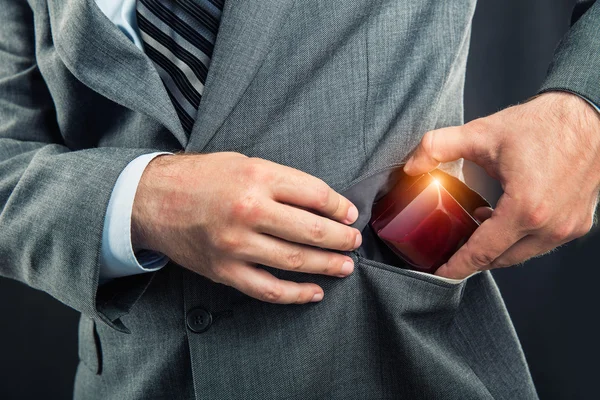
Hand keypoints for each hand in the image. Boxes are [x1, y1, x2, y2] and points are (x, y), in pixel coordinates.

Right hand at [131, 152, 361, 303]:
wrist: (152, 199)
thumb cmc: (201, 178)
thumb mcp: (244, 163)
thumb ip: (282, 182)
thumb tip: (322, 204)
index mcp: (256, 177)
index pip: (314, 195)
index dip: (339, 207)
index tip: (350, 214)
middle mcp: (248, 211)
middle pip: (311, 230)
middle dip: (341, 239)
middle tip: (354, 242)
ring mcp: (235, 245)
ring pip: (295, 262)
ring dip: (327, 266)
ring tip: (345, 265)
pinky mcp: (223, 270)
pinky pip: (267, 289)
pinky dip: (295, 294)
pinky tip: (313, 292)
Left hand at [404, 91, 599, 278]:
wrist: (590, 114)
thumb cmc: (543, 123)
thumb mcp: (482, 132)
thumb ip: (438, 147)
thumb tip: (412, 166)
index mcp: (525, 209)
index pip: (482, 253)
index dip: (456, 266)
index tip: (439, 273)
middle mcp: (550, 226)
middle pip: (500, 260)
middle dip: (472, 259)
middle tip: (449, 250)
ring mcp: (568, 227)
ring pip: (521, 255)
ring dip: (496, 248)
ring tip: (473, 228)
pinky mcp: (578, 223)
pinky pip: (540, 244)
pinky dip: (517, 239)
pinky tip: (501, 219)